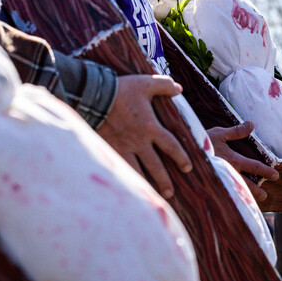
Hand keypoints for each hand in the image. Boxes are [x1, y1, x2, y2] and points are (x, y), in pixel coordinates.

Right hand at [97, 74, 191, 199]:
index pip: (171, 146)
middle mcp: (139, 142)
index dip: (181, 157)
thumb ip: (164, 85)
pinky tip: (129, 190)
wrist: (94, 97)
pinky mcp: (108, 150)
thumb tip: (179, 88)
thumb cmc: (121, 90)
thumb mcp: (146, 83)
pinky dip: (126, 181)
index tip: (187, 167)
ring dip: (147, 185)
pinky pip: (119, 170)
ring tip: (151, 197)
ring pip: (138, 173)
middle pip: (156, 166)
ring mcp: (123, 148)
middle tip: (170, 192)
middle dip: (164, 180)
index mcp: (150, 127)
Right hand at [207, 121, 279, 201]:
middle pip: (247, 185)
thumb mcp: (219, 133)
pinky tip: (231, 202)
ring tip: (251, 203)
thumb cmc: (200, 141)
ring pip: (236, 191)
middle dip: (257, 192)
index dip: (267, 171)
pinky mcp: (211, 185)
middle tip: (265, 196)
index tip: (276, 176)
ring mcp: (220, 180)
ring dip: (245, 196)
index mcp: (233, 160)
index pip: (254, 167)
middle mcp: (228, 173)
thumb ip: (236, 131)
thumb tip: (251, 124)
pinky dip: (230, 197)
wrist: (180, 153)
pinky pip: (223, 193)